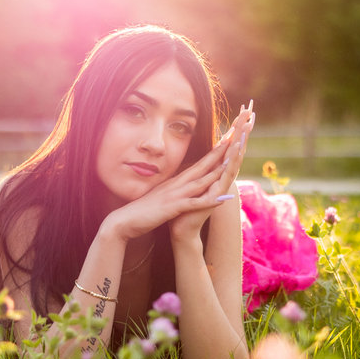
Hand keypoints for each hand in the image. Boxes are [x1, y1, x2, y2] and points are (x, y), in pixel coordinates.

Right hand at [100, 102, 255, 242]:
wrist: (124, 221)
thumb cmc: (142, 210)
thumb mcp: (160, 195)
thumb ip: (171, 188)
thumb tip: (180, 183)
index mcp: (175, 181)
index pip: (199, 164)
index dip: (214, 152)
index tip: (228, 140)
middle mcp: (176, 184)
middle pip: (202, 166)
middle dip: (220, 152)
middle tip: (235, 136)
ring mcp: (174, 195)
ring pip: (200, 181)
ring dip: (217, 171)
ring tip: (233, 160)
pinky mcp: (172, 208)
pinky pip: (193, 204)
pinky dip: (207, 201)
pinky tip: (220, 198)